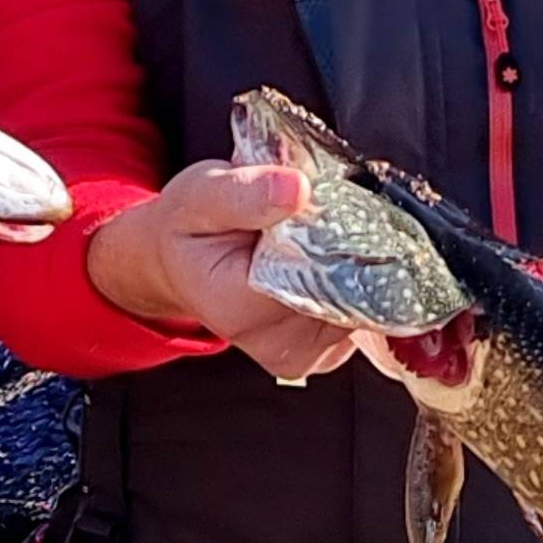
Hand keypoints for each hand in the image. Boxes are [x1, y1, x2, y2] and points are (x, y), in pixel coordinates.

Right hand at [84, 158, 359, 382]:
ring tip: (307, 240)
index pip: (317, 275)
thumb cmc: (189, 230)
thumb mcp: (200, 195)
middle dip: (343, 245)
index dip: (331, 234)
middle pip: (347, 291)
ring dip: (348, 263)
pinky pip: (362, 314)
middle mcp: (274, 343)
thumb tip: (297, 188)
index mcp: (239, 309)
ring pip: (361, 302)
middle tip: (309, 215)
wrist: (181, 265)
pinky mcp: (324, 353)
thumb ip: (244, 193)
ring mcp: (302, 354)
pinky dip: (350, 283)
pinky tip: (317, 264)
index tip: (315, 202)